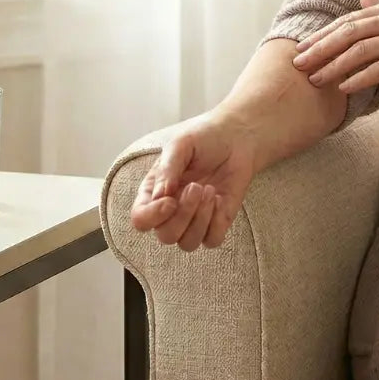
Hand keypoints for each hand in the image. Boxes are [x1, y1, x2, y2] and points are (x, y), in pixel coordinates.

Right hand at [130, 111, 255, 251]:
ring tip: (210, 190)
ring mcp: (195, 218)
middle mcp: (171, 210)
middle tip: (197, 187)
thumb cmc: (205, 138)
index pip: (141, 220)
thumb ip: (167, 169)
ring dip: (201, 219)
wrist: (237, 136)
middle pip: (166, 236)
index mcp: (154, 191)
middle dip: (183, 214)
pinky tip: (220, 199)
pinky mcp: (218, 221)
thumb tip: (158, 197)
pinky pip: (212, 240)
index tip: (170, 200)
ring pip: (188, 243)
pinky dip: (217, 223)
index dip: (152, 216)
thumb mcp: (181, 144)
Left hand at [291, 0, 378, 92]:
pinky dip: (359, 79)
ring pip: (359, 51)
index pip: (349, 19)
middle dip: (319, 48)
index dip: (323, 34)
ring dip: (333, 67)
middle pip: (348, 32)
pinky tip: (344, 88)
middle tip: (297, 63)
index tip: (302, 47)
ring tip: (314, 80)